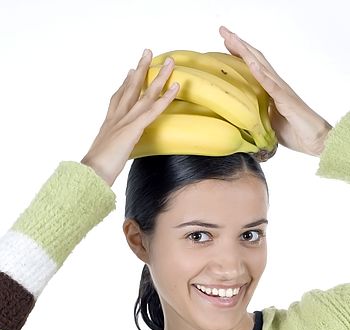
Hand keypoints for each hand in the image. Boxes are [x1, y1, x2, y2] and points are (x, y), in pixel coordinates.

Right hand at [80, 50, 179, 186]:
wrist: (91, 173)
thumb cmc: (96, 169)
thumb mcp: (105, 155)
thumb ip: (112, 149)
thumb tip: (113, 152)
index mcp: (109, 123)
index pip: (118, 98)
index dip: (125, 84)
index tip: (130, 71)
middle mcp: (117, 117)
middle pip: (131, 88)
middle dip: (141, 69)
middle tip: (148, 52)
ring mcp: (125, 121)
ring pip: (145, 94)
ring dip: (158, 77)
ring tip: (170, 62)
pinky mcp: (133, 129)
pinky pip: (153, 110)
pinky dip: (165, 98)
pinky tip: (175, 88)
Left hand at [219, 26, 331, 156]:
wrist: (315, 141)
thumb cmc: (296, 132)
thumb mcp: (269, 123)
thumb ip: (258, 114)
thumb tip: (242, 117)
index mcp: (271, 90)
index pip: (253, 67)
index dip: (240, 54)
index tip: (225, 43)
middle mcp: (276, 85)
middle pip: (255, 60)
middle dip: (239, 45)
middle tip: (223, 30)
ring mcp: (281, 91)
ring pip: (261, 66)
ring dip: (246, 52)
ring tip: (232, 38)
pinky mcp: (286, 100)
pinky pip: (272, 85)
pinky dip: (261, 74)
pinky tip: (251, 64)